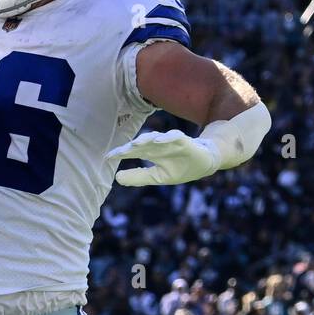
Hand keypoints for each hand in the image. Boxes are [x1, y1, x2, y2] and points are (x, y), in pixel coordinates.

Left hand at [106, 129, 220, 186]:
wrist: (205, 162)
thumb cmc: (180, 167)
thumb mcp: (158, 176)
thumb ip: (139, 177)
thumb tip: (117, 178)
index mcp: (151, 153)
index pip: (132, 152)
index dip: (120, 154)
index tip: (107, 158)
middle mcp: (158, 145)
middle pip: (141, 144)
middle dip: (129, 148)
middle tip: (118, 153)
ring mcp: (171, 142)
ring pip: (155, 138)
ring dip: (145, 140)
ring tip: (135, 144)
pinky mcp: (185, 141)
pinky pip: (175, 137)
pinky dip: (167, 138)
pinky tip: (159, 140)